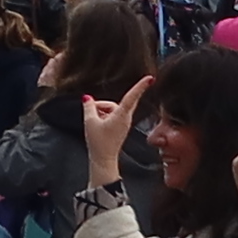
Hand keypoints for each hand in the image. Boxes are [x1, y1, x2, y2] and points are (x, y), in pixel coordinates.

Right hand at [81, 74, 147, 188]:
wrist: (103, 159)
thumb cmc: (98, 142)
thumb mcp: (89, 122)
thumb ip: (89, 107)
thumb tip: (87, 98)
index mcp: (121, 115)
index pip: (132, 97)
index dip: (140, 86)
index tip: (150, 78)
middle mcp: (126, 118)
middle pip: (114, 103)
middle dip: (102, 105)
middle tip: (91, 112)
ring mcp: (124, 123)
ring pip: (112, 109)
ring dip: (101, 111)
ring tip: (93, 122)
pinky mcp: (120, 127)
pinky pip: (112, 115)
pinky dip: (103, 116)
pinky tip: (97, 125)